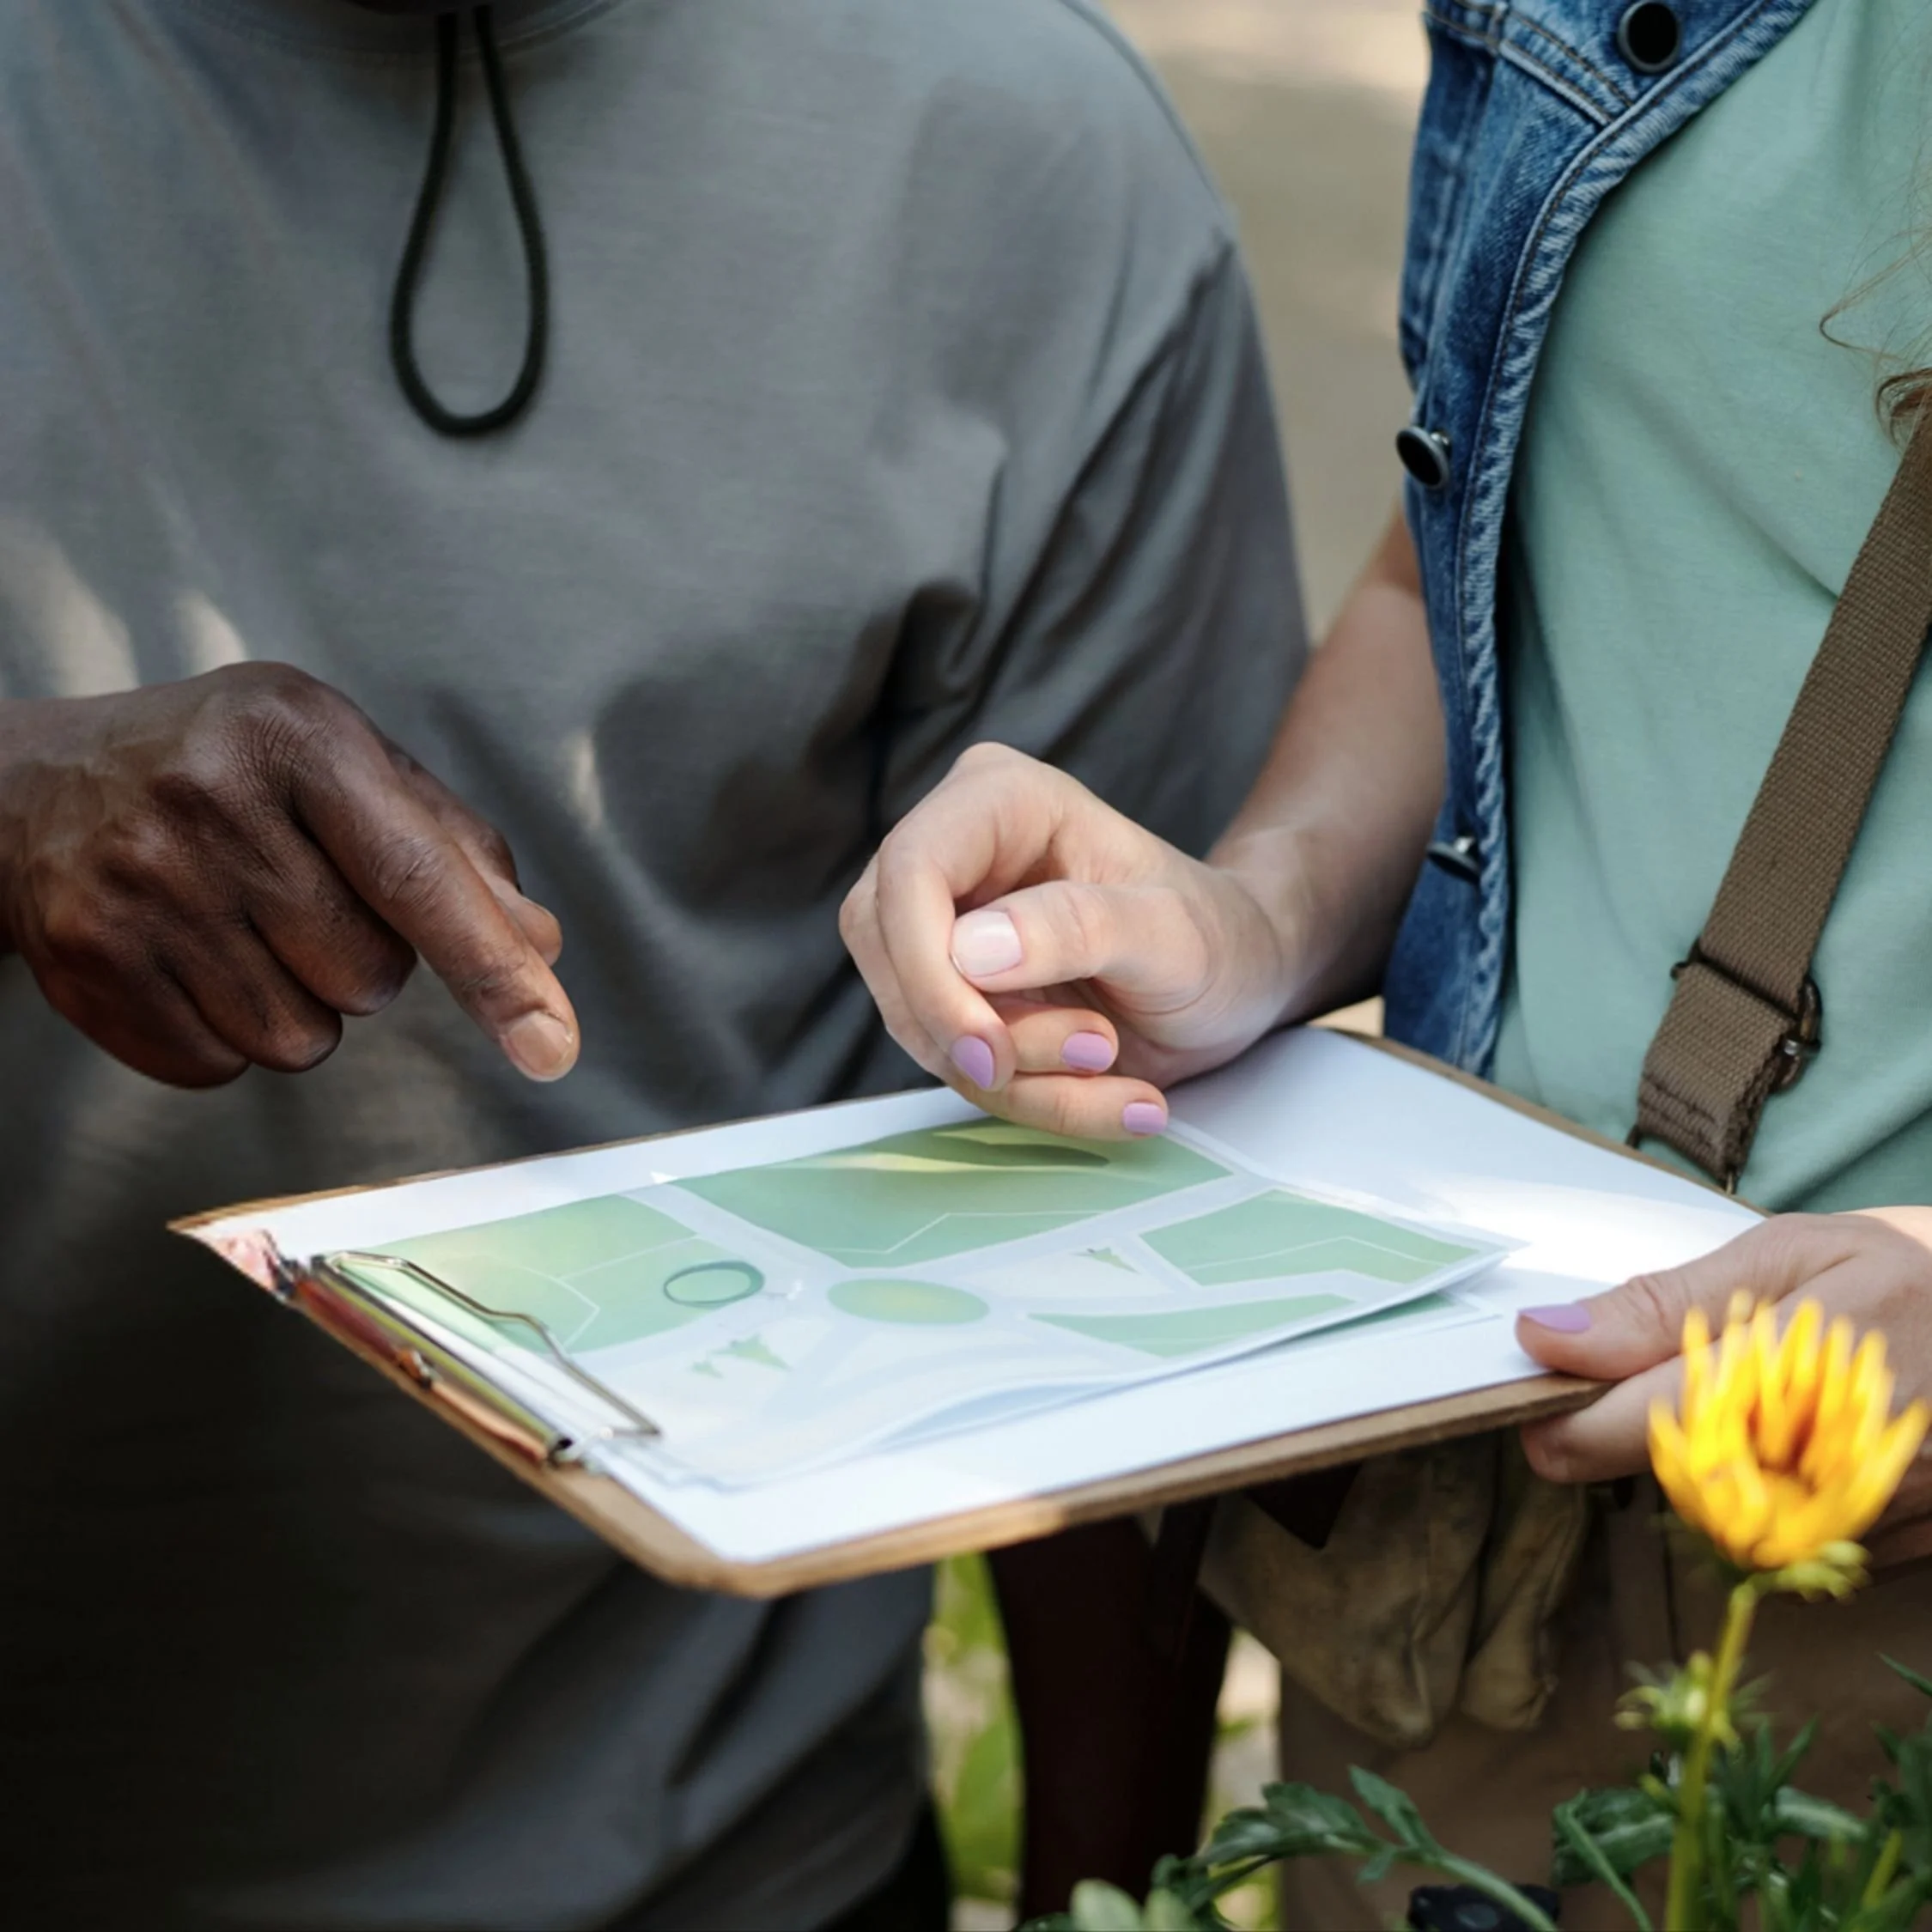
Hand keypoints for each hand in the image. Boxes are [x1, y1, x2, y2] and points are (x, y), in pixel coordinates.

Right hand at [0, 663, 576, 1087]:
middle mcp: (208, 801)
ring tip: (239, 925)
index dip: (493, 967)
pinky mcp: (87, 958)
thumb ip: (455, 851)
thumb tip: (540, 945)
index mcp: (296, 735)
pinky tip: (188, 957)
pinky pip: (218, 1066)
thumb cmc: (230, 774)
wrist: (34, 788)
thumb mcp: (345, 766)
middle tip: (298, 896)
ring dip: (295, 1007)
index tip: (551, 1043)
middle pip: (369, 978)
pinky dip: (222, 1034)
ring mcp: (138, 883)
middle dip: (360, 963)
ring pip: (299, 1040)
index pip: (419, 877)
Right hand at [840, 743, 1298, 1138]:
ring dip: (1015, 1074)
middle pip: (890, 951)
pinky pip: (955, 1063)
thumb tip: (970, 950)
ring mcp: (947, 927)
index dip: (927, 966)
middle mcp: (958, 855)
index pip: (911, 871)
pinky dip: (1029, 1097)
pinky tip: (1111, 1093)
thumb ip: (1080, 928)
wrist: (1237, 982)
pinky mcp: (955, 993)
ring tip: (1113, 1063)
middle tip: (1088, 1054)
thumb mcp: (1172, 932)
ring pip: (917, 1022)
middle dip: (975, 1029)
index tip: (989, 1048)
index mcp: (1000, 800)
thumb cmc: (1216, 935)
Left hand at [1516, 1209, 1931, 1525]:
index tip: (1533, 1406)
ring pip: (1723, 1522)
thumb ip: (1662, 1304)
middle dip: (1632, 1439)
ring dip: (1704, 1470)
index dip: (1572, 1421)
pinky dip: (1760, 1497)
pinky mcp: (1892, 1550)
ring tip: (1742, 1404)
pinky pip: (1782, 1544)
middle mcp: (1841, 1452)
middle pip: (1675, 1481)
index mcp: (1808, 1359)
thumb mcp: (1787, 1255)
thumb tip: (1547, 1335)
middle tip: (1630, 1388)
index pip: (1646, 1419)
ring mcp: (1870, 1512)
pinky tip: (1786, 1445)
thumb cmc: (1904, 1273)